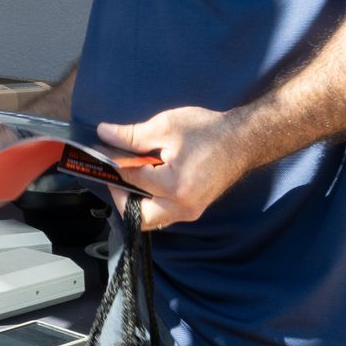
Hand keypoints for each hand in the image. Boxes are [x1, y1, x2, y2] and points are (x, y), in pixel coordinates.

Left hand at [98, 106, 241, 230]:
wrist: (242, 140)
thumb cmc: (207, 131)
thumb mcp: (166, 126)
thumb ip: (132, 135)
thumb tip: (103, 134)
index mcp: (175, 186)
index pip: (131, 181)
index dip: (113, 166)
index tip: (103, 154)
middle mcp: (183, 207)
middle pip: (138, 217)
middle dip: (121, 196)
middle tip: (117, 173)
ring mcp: (190, 212)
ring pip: (151, 219)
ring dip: (135, 201)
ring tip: (132, 175)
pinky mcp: (193, 210)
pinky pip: (163, 214)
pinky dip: (149, 202)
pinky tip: (147, 179)